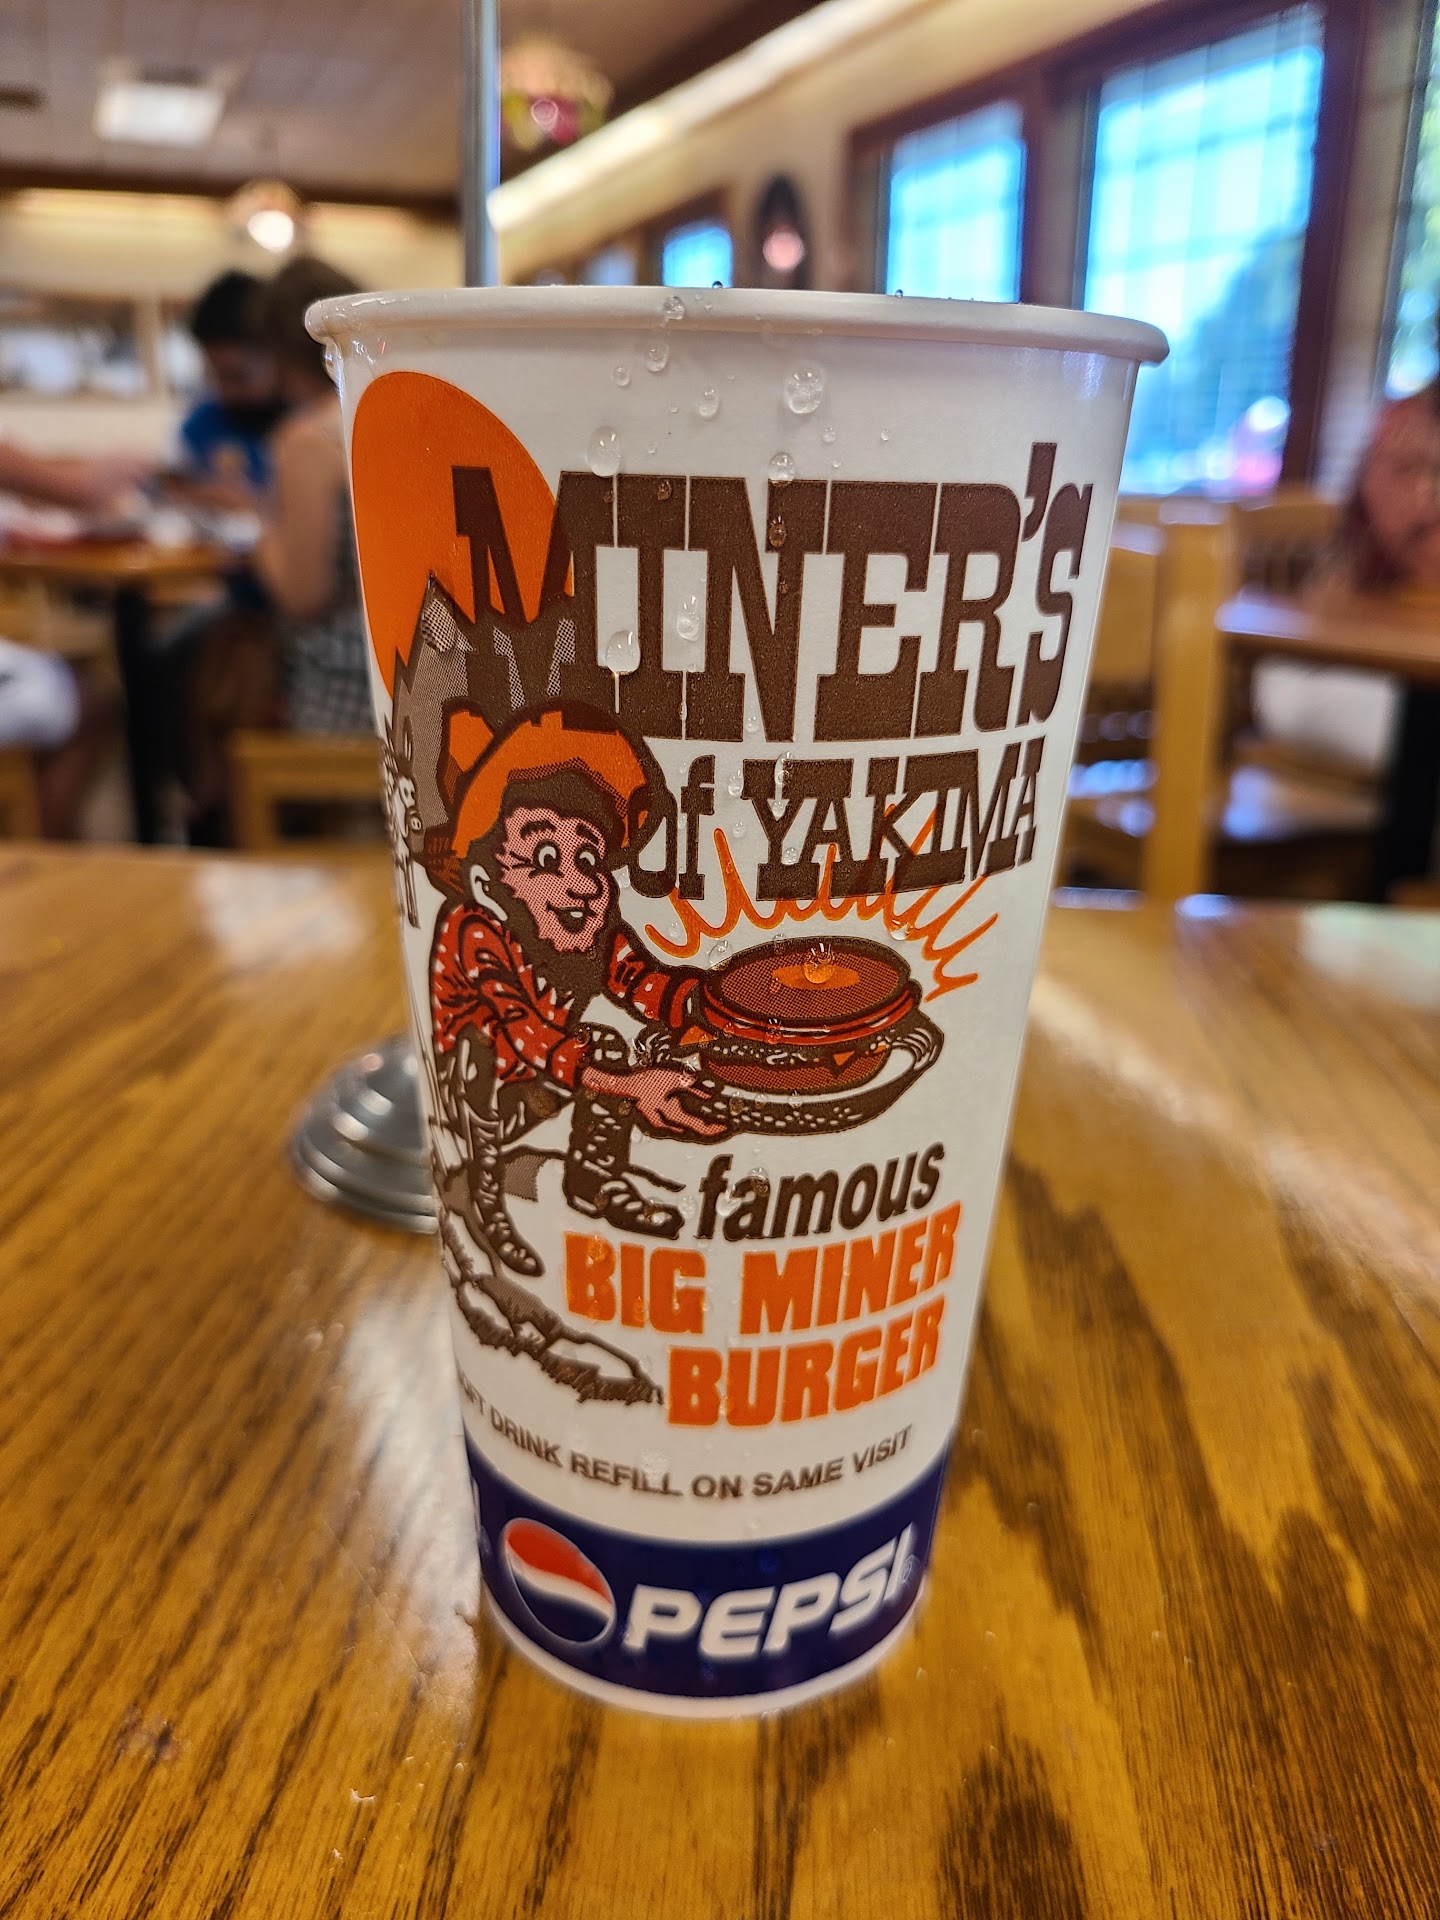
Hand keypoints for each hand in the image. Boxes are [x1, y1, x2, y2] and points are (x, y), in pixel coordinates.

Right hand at [584, 1063, 724, 1138]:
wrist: (622, 1083)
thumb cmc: (644, 1082)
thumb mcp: (673, 1078)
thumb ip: (691, 1086)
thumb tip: (708, 1093)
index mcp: (673, 1114)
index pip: (699, 1125)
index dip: (714, 1127)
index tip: (725, 1127)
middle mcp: (667, 1120)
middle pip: (691, 1129)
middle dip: (705, 1128)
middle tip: (717, 1127)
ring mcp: (658, 1118)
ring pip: (680, 1128)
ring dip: (692, 1127)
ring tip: (703, 1126)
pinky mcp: (653, 1113)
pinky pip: (669, 1122)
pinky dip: (678, 1122)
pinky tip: (680, 1118)